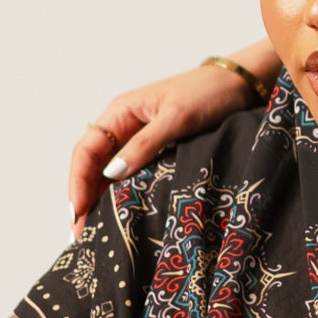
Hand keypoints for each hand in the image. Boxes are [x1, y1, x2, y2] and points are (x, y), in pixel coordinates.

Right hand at [68, 48, 277, 228]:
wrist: (240, 83)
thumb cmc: (209, 92)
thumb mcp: (177, 118)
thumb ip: (145, 145)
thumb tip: (112, 174)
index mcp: (120, 111)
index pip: (86, 150)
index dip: (78, 183)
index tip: (77, 213)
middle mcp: (123, 124)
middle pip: (92, 165)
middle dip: (84, 197)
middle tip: (81, 234)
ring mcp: (138, 137)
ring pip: (108, 172)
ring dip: (100, 199)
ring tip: (95, 231)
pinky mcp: (156, 148)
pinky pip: (130, 172)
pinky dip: (121, 192)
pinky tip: (121, 213)